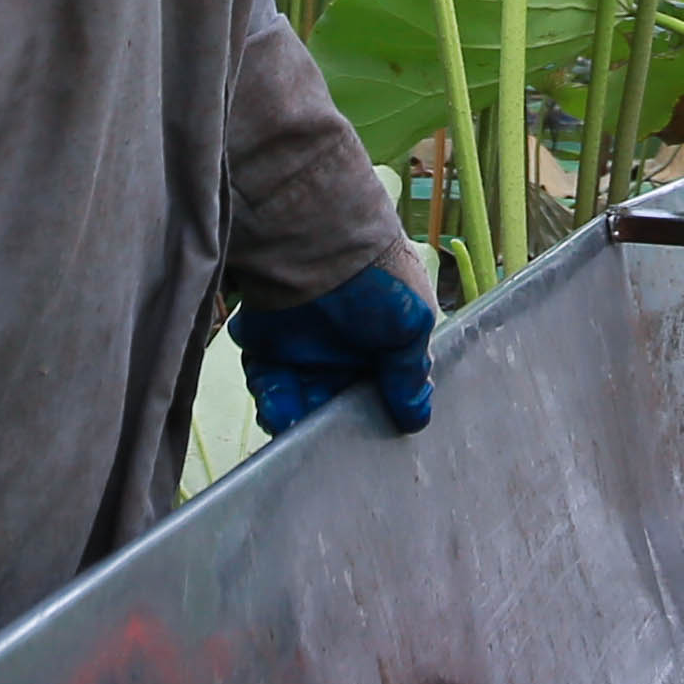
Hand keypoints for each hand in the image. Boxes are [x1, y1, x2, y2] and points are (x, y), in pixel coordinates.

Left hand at [232, 260, 435, 437]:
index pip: (377, 389)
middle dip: (331, 423)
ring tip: (300, 430)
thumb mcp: (413, 324)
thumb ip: (410, 373)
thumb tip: (417, 416)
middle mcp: (342, 345)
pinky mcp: (266, 341)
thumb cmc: (379, 279)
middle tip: (328, 441)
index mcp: (380, 340)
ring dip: (299, 418)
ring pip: (299, 397)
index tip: (367, 438)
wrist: (319, 242)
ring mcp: (303, 344)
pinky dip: (273, 400)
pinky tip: (281, 411)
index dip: (373, 414)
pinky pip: (268, 382)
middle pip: (334, 400)